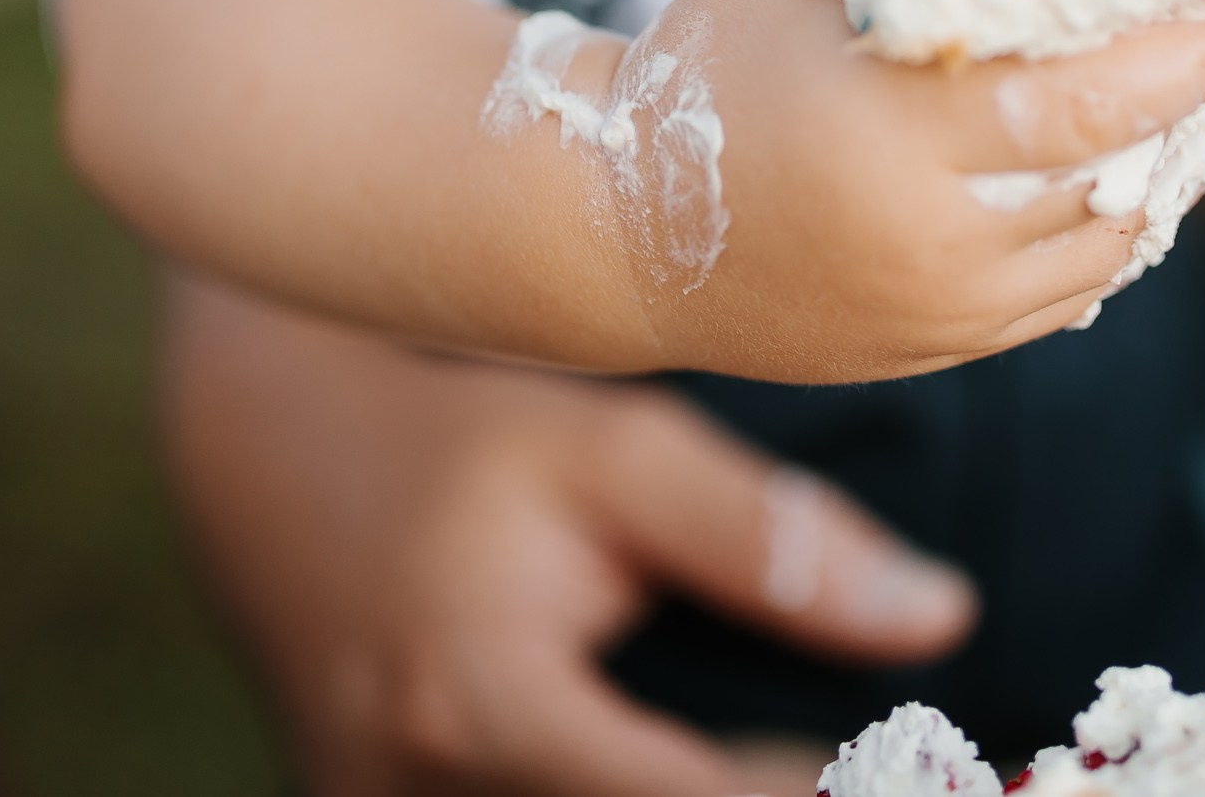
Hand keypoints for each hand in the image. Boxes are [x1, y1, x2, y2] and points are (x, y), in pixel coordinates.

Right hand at [164, 275, 978, 796]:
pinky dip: (628, 794)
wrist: (262, 458)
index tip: (914, 773)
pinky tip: (703, 761)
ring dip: (700, 791)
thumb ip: (773, 541)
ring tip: (799, 762)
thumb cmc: (461, 443)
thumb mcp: (619, 454)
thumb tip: (942, 618)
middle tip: (865, 762)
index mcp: (485, 705)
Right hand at [512, 0, 1204, 382]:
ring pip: (1101, 253)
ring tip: (1187, 110)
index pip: (1091, 105)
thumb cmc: (696, 69)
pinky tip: (1116, 186)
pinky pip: (1056, 301)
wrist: (608, 234)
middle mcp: (933, 242)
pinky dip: (1102, 240)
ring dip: (1159, 181)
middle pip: (1119, 182)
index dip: (1198, 60)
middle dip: (1200, 113)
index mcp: (900, 139)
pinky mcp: (925, 352)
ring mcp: (934, 313)